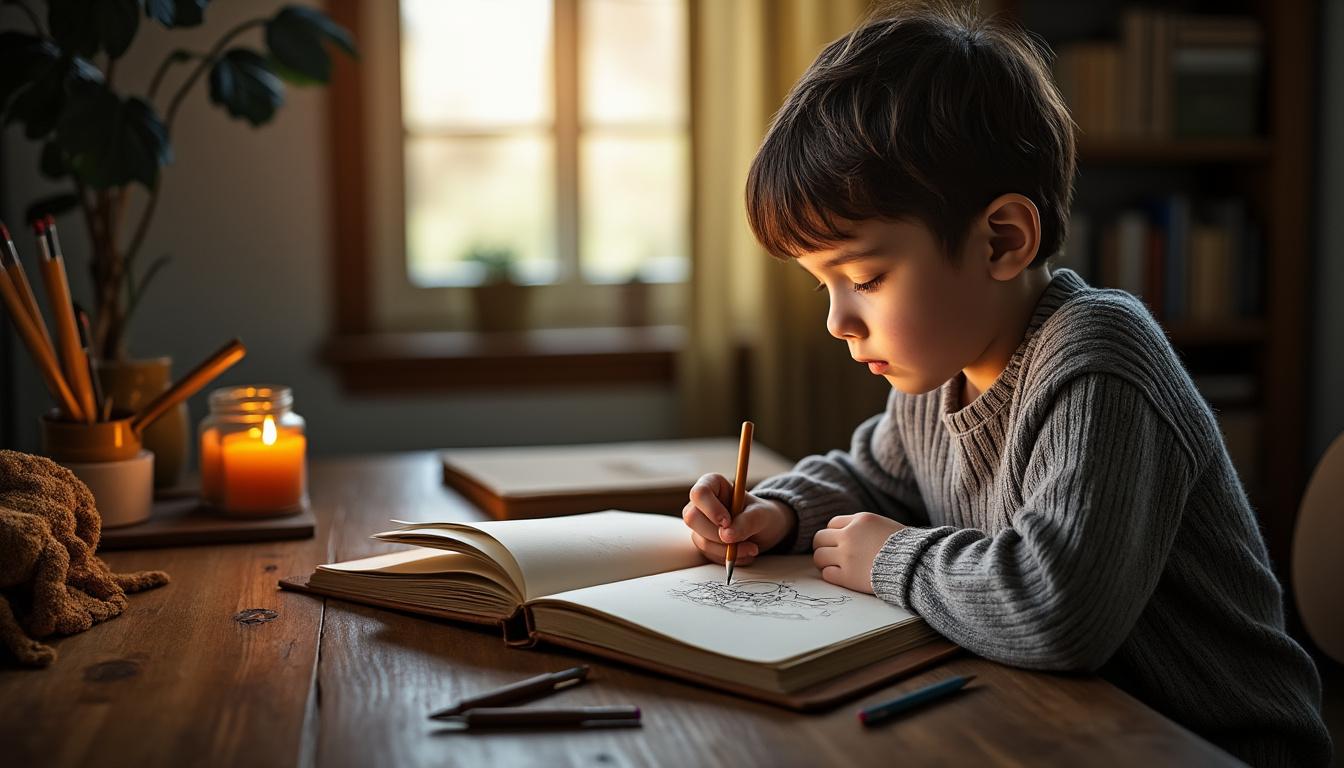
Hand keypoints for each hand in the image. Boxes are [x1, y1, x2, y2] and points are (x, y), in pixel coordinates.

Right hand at [682, 473, 796, 565]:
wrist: (764, 530)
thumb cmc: (761, 514)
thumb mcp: (761, 514)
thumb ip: (746, 521)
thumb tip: (726, 535)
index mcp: (713, 485)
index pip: (700, 493)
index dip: (711, 509)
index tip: (728, 521)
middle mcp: (701, 503)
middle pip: (692, 518)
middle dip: (718, 535)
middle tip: (743, 539)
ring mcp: (700, 524)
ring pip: (701, 540)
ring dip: (727, 550)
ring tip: (751, 548)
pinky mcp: (703, 541)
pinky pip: (709, 554)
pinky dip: (728, 557)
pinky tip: (744, 553)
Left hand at [811, 512, 904, 592]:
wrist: (916, 565)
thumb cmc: (906, 547)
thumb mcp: (885, 525)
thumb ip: (864, 527)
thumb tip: (848, 534)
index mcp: (860, 520)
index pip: (832, 524)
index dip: (835, 534)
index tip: (840, 543)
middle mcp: (849, 535)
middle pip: (820, 538)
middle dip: (823, 547)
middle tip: (830, 555)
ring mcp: (846, 556)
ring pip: (819, 556)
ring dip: (824, 562)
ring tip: (834, 566)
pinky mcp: (847, 576)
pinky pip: (827, 574)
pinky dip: (832, 575)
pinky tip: (842, 576)